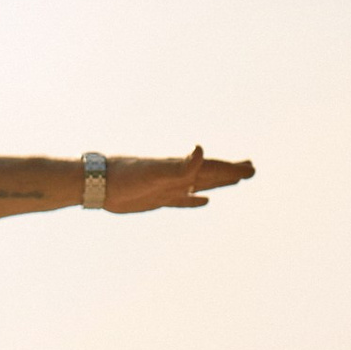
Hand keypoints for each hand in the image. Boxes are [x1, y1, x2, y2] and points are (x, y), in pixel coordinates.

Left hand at [101, 145, 255, 214]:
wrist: (99, 182)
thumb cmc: (126, 175)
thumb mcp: (155, 171)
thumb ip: (180, 164)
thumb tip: (200, 148)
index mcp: (180, 168)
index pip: (212, 167)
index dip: (231, 168)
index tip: (251, 168)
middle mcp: (177, 176)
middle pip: (210, 173)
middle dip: (231, 172)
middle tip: (251, 169)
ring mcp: (168, 187)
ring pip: (200, 185)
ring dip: (218, 183)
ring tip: (235, 181)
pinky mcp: (157, 199)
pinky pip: (182, 200)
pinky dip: (195, 200)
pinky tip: (204, 200)